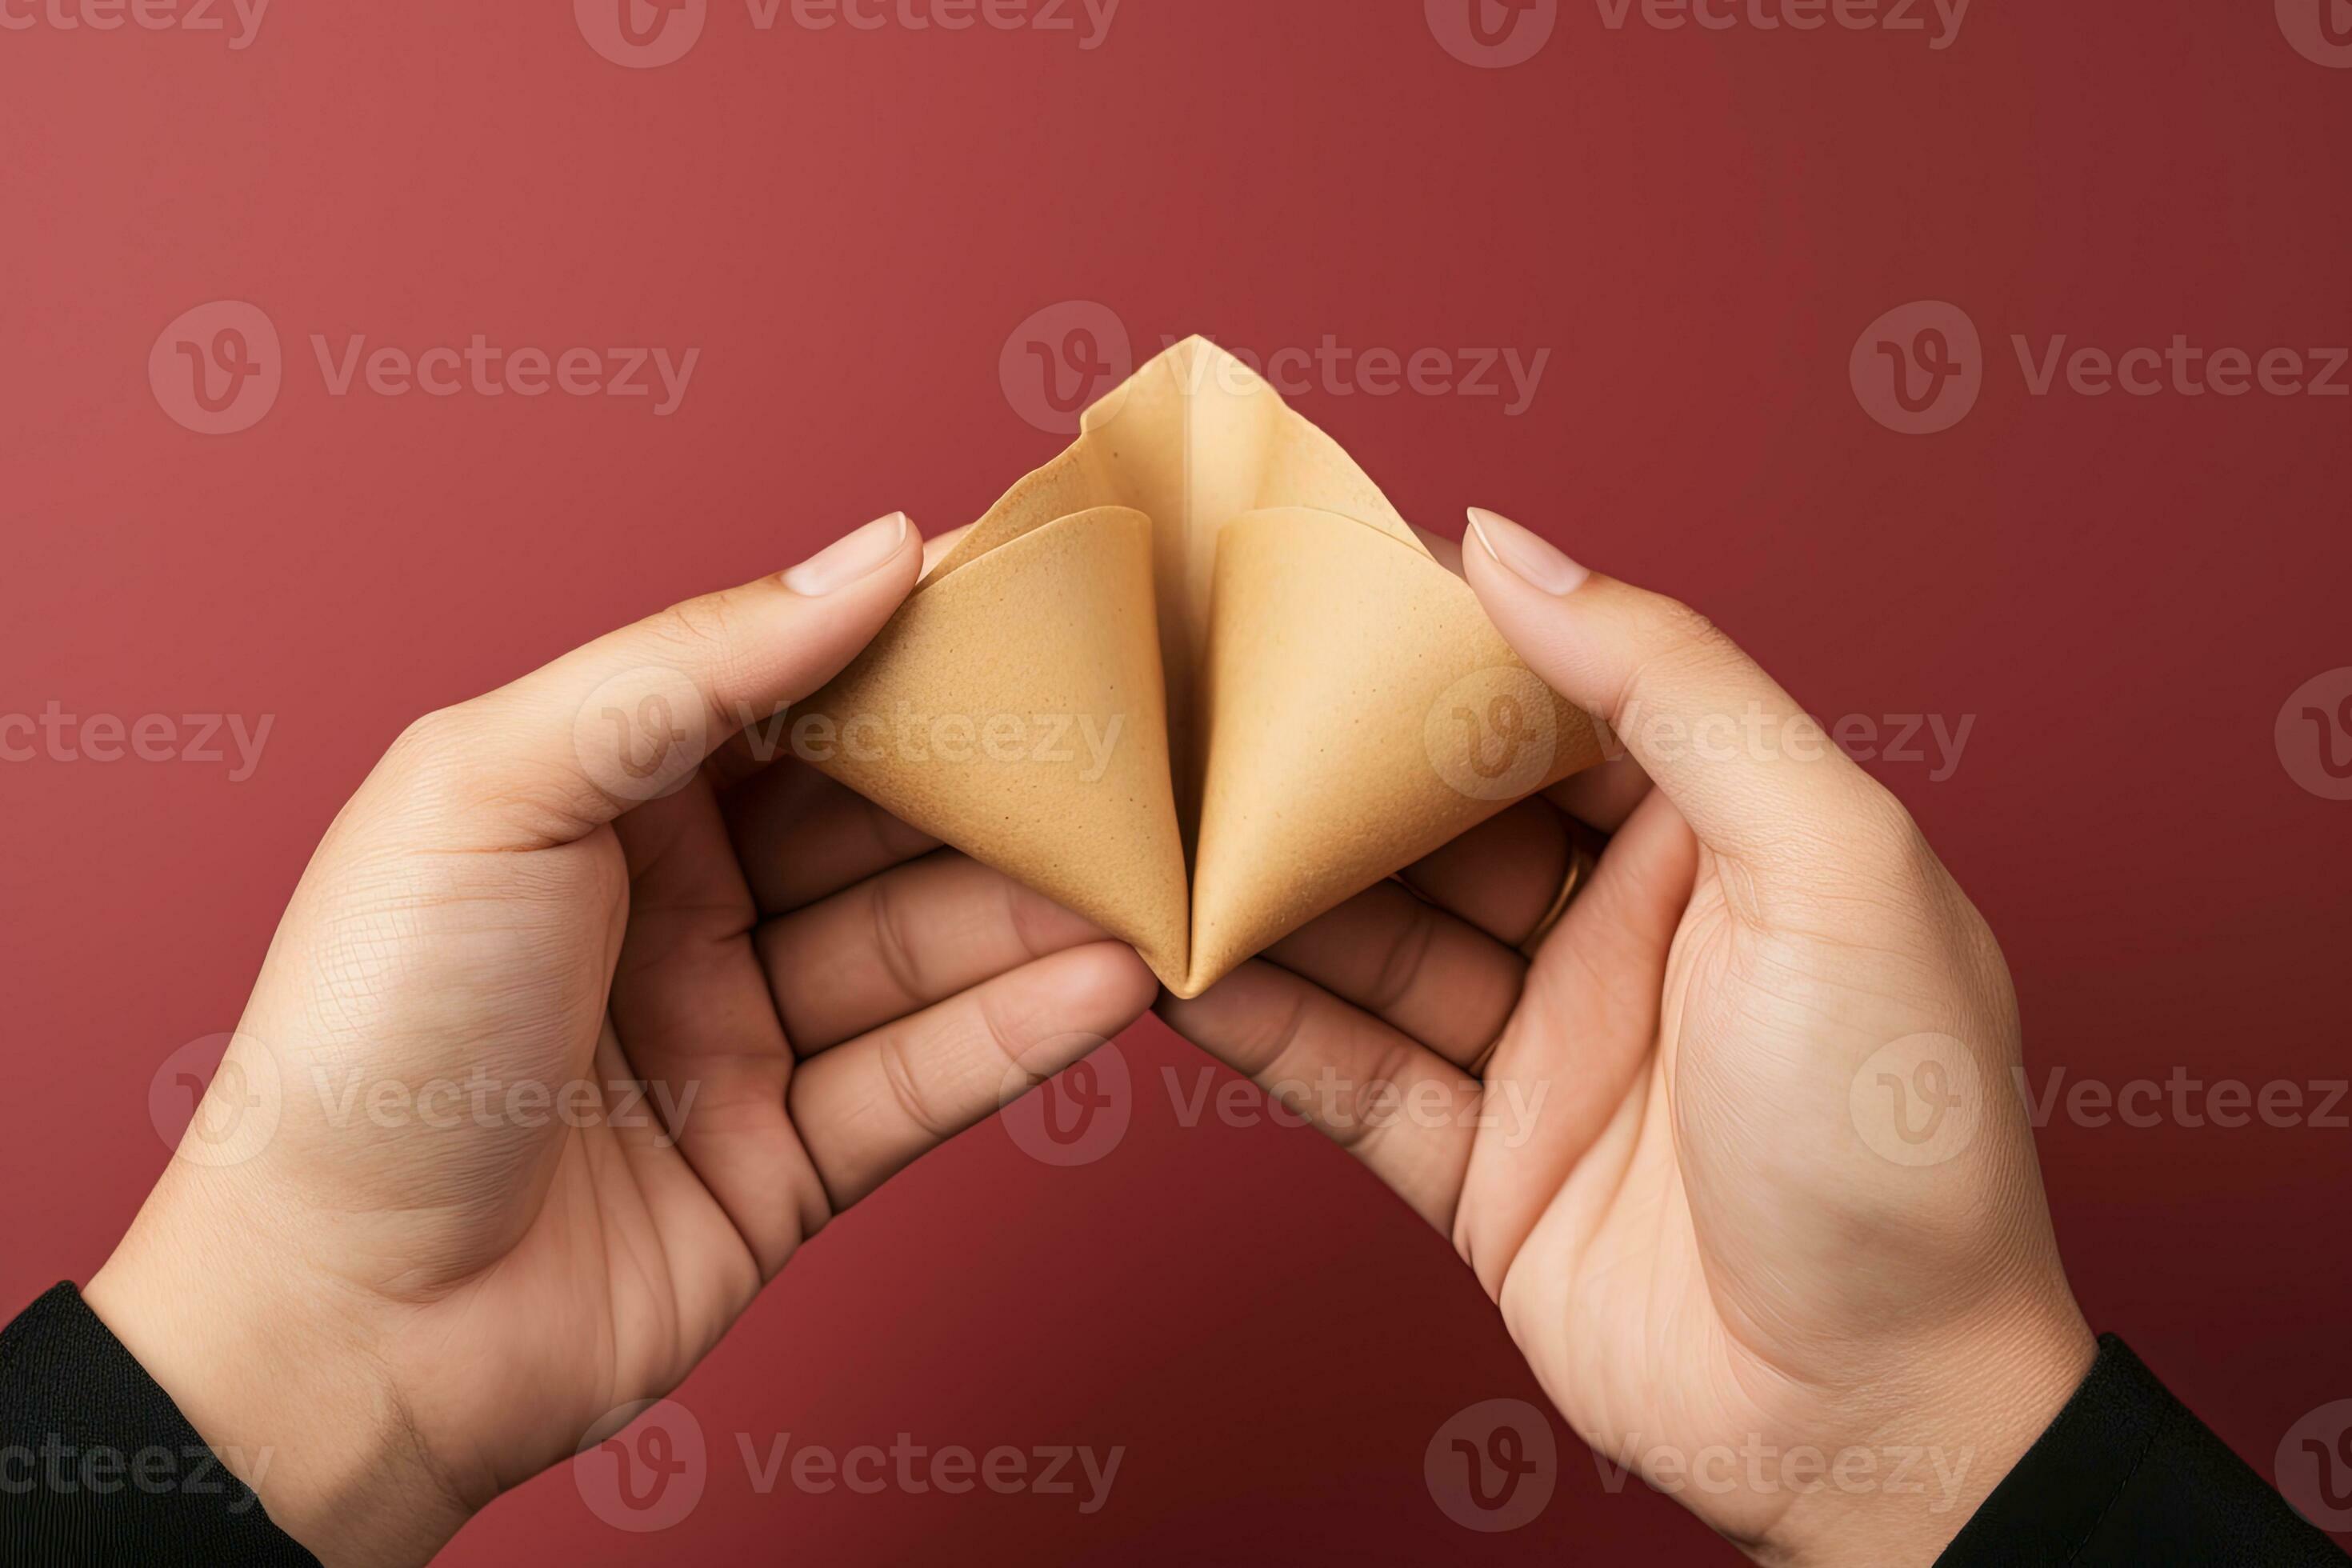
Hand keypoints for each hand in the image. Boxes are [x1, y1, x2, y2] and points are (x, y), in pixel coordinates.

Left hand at [85, 514, 1156, 1565]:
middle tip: (1132, 740)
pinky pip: (920, 1079)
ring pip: (919, 948)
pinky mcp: (786, 1162)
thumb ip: (693, 665)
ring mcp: (735, 1036)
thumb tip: (871, 552)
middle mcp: (676, 906)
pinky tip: (1107, 983)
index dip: (912, 642)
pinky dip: (1014, 1035)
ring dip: (1035, 911)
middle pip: (877, 821)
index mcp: (597, 793)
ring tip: (1152, 869)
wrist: (333, 1327)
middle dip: (1000, 782)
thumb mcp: (496, 788)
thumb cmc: (365, 1038)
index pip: (791, 690)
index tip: (1042, 594)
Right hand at [1159, 508, 2093, 1564]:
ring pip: (1372, 940)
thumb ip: (1675, 687)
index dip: (1432, 641)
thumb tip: (1512, 545)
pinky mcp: (1479, 1164)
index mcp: (1720, 836)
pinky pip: (1347, 1070)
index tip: (1303, 579)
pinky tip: (1170, 966)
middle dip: (1319, 765)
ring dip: (1265, 890)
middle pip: (1435, 820)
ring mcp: (1544, 1048)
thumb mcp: (1829, 862)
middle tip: (1186, 696)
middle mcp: (1624, 931)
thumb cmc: (1897, 1136)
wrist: (1876, 1416)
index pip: (1548, 699)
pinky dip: (1261, 1022)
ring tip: (1143, 822)